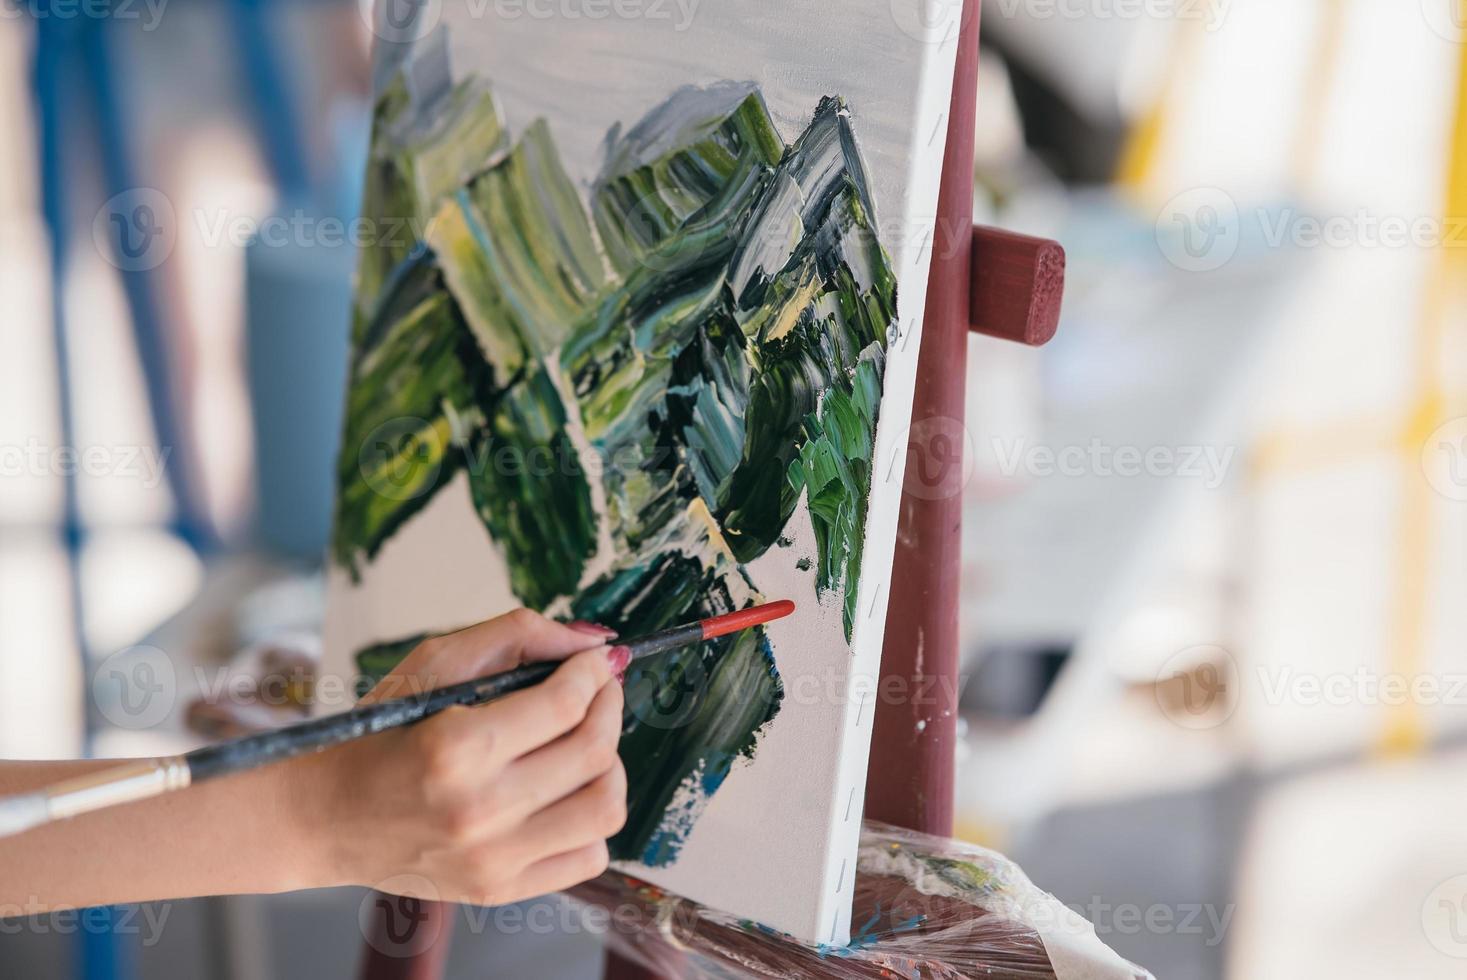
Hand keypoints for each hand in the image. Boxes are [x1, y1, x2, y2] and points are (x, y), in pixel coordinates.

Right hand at [294, 609, 626, 905]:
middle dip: (609, 707)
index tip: (595, 662)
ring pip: (605, 808)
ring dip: (611, 765)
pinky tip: (567, 793)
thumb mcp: (433, 664)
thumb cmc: (379, 732)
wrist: (326, 816)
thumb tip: (594, 642)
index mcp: (455, 748)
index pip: (566, 705)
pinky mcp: (500, 889)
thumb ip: (516, 636)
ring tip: (586, 743)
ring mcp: (493, 859)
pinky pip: (590, 857)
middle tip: (598, 690)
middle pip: (594, 753)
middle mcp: (478, 810)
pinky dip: (594, 820)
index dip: (593, 673)